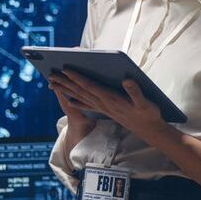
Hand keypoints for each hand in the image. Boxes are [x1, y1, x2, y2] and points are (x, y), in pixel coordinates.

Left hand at [48, 69, 167, 140]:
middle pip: (81, 91)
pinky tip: (69, 99)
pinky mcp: (105, 110)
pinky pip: (87, 105)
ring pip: (81, 97)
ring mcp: (103, 108)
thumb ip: (135, 92)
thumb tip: (127, 80)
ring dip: (66, 89)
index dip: (78, 77)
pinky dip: (77, 101)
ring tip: (53, 83)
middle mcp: (104, 104)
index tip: (66, 69)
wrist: (149, 130)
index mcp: (111, 99)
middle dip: (66, 82)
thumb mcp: (146, 103)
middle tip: (51, 74)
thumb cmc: (148, 115)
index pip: (90, 86)